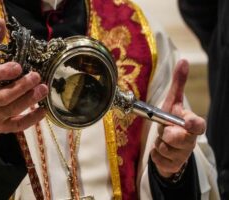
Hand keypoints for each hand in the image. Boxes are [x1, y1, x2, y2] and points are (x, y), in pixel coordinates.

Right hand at [0, 19, 47, 133]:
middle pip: (4, 96)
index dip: (3, 72)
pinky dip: (31, 119)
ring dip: (29, 100)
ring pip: (12, 109)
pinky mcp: (2, 127)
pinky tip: (43, 111)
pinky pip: (17, 125)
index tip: (19, 67)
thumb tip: (1, 21)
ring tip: (44, 89)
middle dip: (22, 87)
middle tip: (37, 77)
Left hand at [150, 59, 205, 177]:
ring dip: (159, 143)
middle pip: (175, 138)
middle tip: (165, 130)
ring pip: (164, 148)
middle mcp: (191, 141)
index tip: (187, 122)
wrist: (168, 145)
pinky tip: (160, 150)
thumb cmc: (171, 121)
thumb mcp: (173, 102)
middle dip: (165, 133)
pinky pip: (158, 158)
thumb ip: (178, 84)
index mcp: (193, 125)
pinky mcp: (173, 165)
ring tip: (163, 140)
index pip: (198, 125)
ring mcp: (183, 155)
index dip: (193, 124)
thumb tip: (183, 61)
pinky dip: (155, 153)